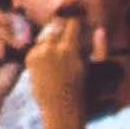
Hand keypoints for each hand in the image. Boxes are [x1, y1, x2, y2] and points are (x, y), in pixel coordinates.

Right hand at [0, 3, 32, 117]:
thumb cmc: (4, 78)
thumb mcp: (19, 52)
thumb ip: (23, 33)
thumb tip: (29, 14)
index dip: (7, 9)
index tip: (22, 17)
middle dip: (7, 17)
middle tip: (19, 33)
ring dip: (5, 30)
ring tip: (15, 47)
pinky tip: (2, 56)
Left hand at [24, 7, 108, 128]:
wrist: (60, 107)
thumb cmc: (80, 88)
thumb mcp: (90, 66)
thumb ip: (97, 47)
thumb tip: (100, 30)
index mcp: (68, 49)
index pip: (72, 21)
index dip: (77, 21)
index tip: (79, 24)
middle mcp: (51, 49)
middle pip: (56, 25)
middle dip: (62, 28)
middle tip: (68, 36)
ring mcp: (38, 53)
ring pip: (45, 35)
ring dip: (52, 38)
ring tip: (59, 51)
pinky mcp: (30, 59)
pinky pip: (37, 46)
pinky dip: (43, 49)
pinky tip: (49, 61)